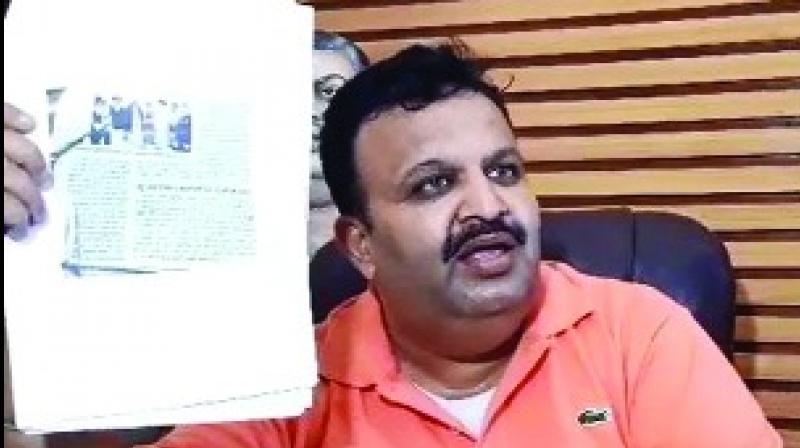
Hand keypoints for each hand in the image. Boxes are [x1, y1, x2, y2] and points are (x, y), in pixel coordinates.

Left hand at [4, 103, 45, 233]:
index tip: (21, 230)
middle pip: (21, 182)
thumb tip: (5, 225)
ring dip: (35, 164)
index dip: (19, 221)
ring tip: (41, 175)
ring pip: (22, 148)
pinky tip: (30, 126)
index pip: (10, 208)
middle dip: (33, 200)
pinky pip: (4, 111)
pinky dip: (17, 117)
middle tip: (38, 211)